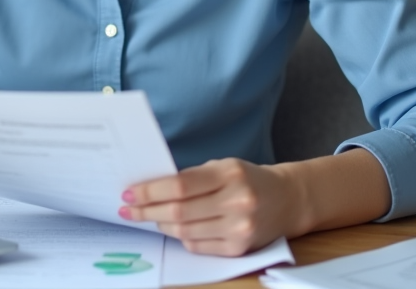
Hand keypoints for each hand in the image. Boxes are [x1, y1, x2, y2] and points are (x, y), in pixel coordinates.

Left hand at [118, 158, 302, 255]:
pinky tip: (171, 227)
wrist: (287, 200)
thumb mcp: (223, 166)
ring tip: (147, 217)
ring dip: (160, 224)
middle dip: (148, 210)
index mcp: (231, 174)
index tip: (129, 193)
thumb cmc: (247, 179)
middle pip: (179, 211)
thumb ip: (191, 177)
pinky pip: (198, 245)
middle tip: (128, 209)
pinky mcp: (239, 249)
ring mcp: (240, 229)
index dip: (150, 191)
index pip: (179, 186)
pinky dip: (180, 236)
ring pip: (185, 231)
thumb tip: (150, 189)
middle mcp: (237, 202)